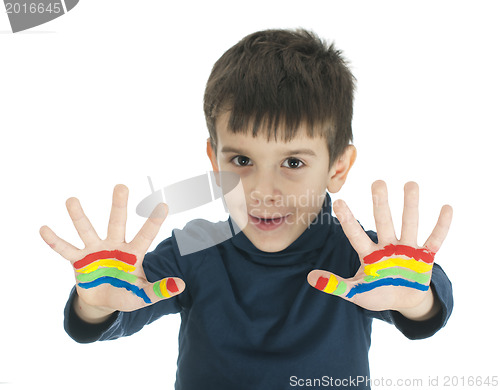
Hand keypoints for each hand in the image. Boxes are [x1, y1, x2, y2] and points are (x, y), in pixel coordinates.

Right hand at [40, 184, 184, 313]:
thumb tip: (181, 284)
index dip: (154, 221)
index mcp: (133, 253)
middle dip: (119, 205)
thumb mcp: (143, 295)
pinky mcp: (79, 260)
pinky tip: (44, 229)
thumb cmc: (126, 294)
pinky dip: (54, 241)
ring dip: (79, 216)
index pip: (146, 235)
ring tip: (71, 200)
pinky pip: (65, 249)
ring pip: (87, 230)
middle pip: (117, 222)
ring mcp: (95, 251)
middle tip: (122, 186)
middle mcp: (114, 246)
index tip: (164, 205)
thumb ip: (159, 290)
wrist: (103, 301)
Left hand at [308, 181, 451, 316]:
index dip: (348, 220)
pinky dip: (441, 226)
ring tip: (411, 184)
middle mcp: (387, 247)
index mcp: (368, 255)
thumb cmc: (377, 293)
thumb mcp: (356, 292)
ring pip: (409, 224)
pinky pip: (435, 239)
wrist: (403, 300)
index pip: (355, 235)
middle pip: (383, 222)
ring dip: (410, 206)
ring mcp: (407, 249)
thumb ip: (336, 285)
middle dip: (380, 204)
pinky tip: (446, 207)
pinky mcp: (425, 257)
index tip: (338, 202)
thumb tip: (310, 278)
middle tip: (378, 182)